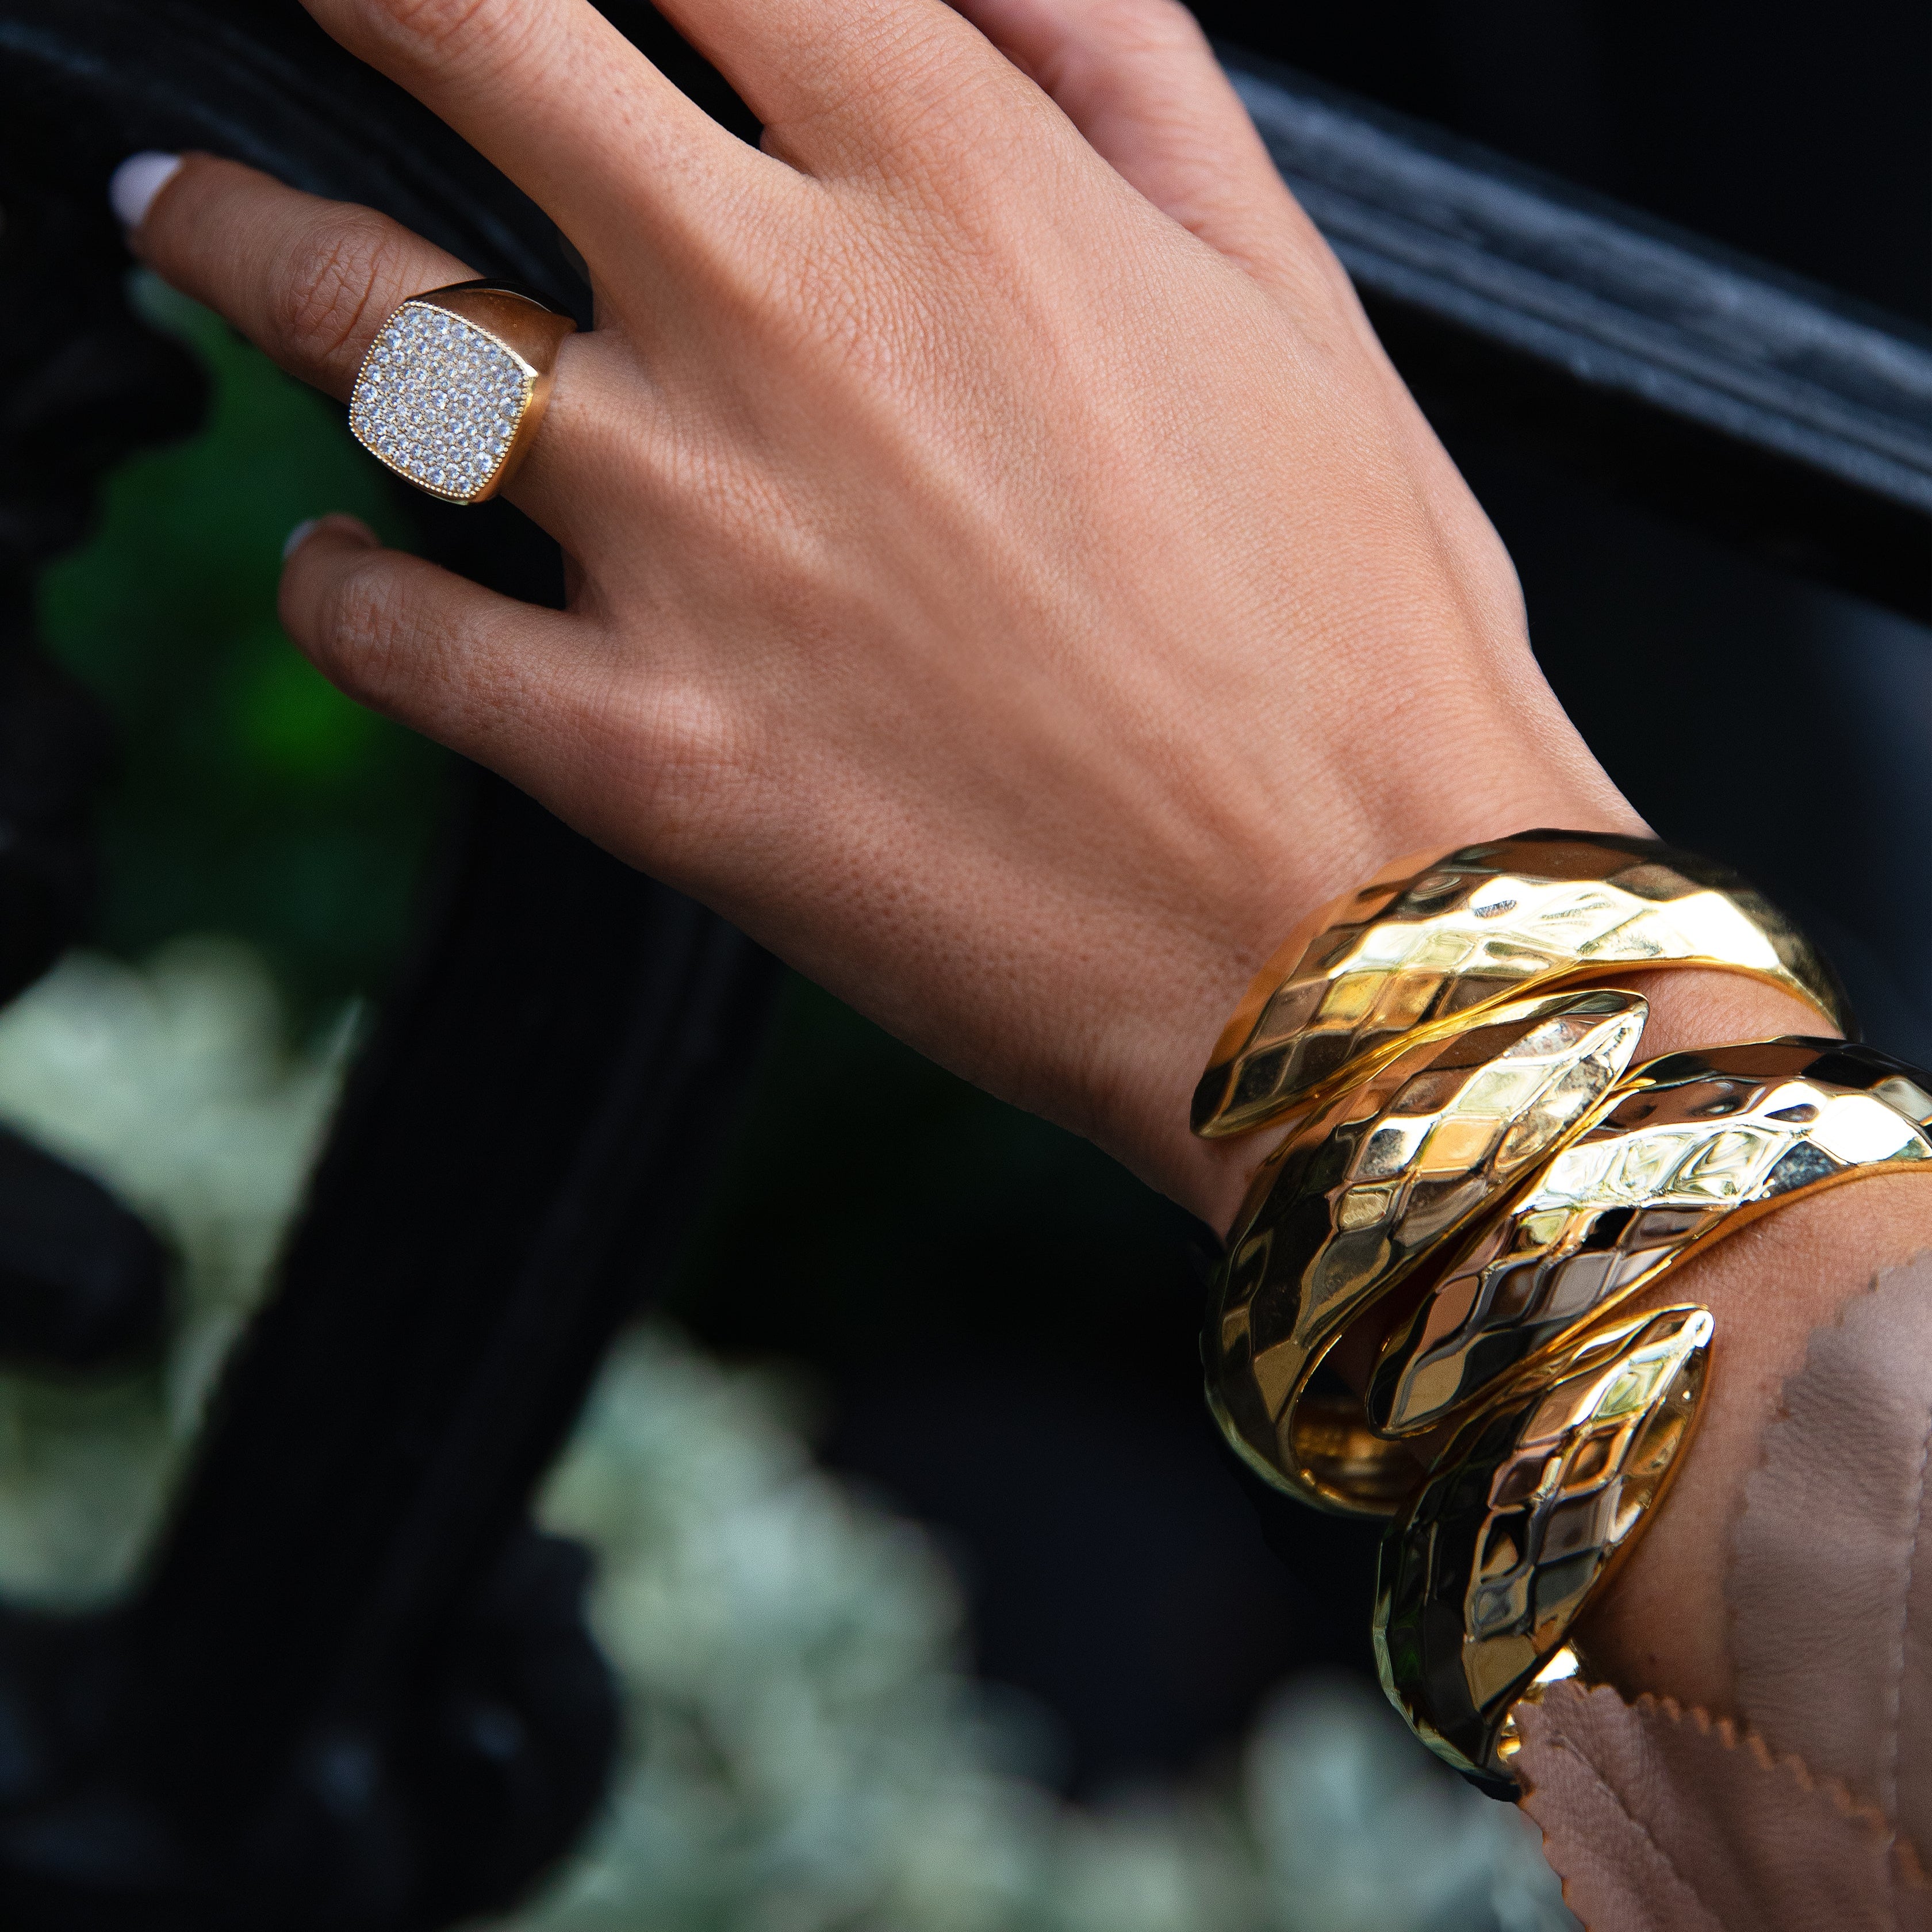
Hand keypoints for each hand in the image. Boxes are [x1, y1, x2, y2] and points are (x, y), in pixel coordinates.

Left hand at [117, 0, 1645, 1230]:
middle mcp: (796, 331)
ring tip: (200, 227)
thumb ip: (1119, 79)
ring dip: (244, 249)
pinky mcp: (644, 758)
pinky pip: (387, 634)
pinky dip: (334, 586)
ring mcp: (697, 546)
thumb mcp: (1291, 305)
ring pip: (360, 325)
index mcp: (968, 192)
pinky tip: (345, 565)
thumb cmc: (1358, 647)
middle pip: (452, 31)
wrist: (1349, 957)